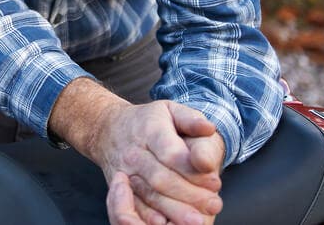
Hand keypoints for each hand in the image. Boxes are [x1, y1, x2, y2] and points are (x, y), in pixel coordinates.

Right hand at [49, 78, 222, 224]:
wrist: (108, 130)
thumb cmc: (148, 122)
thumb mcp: (171, 110)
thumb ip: (192, 119)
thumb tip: (208, 128)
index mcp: (149, 130)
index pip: (171, 153)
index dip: (193, 171)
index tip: (215, 182)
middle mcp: (134, 153)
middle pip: (161, 178)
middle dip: (189, 195)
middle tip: (214, 204)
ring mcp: (125, 173)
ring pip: (149, 195)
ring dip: (175, 210)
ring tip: (197, 219)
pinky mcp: (119, 189)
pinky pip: (135, 206)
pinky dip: (150, 217)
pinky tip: (166, 222)